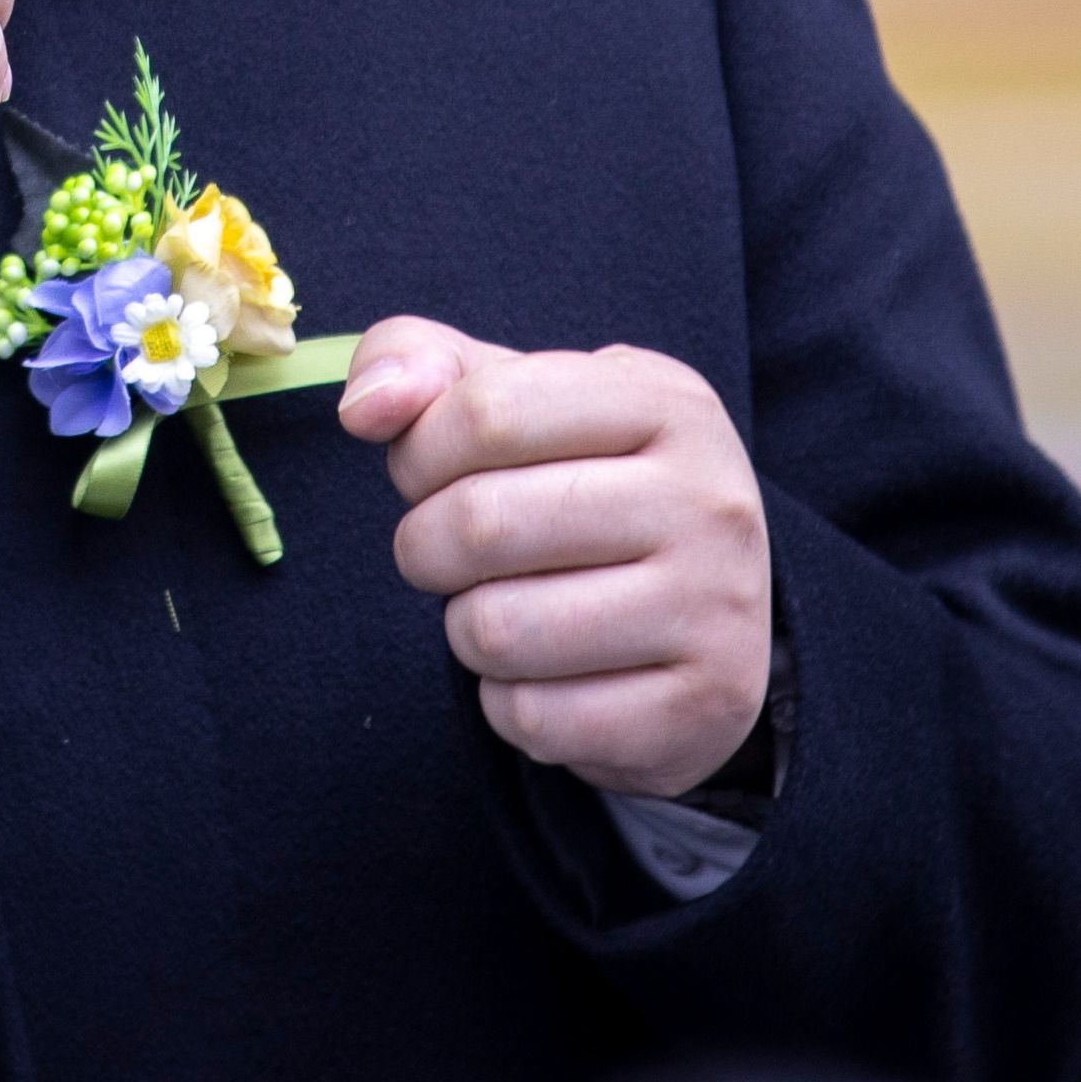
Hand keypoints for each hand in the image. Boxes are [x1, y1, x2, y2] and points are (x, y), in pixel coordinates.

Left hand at [336, 325, 774, 798]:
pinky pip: (536, 718)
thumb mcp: (522, 393)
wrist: (718, 609)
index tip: (427, 476)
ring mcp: (716, 609)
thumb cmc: (586, 482)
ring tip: (501, 609)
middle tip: (445, 554)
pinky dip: (507, 702)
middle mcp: (707, 500)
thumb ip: (422, 363)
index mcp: (665, 402)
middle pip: (482, 523)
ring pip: (498, 631)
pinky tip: (545, 674)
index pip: (487, 412)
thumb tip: (362, 410)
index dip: (419, 453)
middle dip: (425, 547)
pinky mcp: (705, 706)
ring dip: (464, 629)